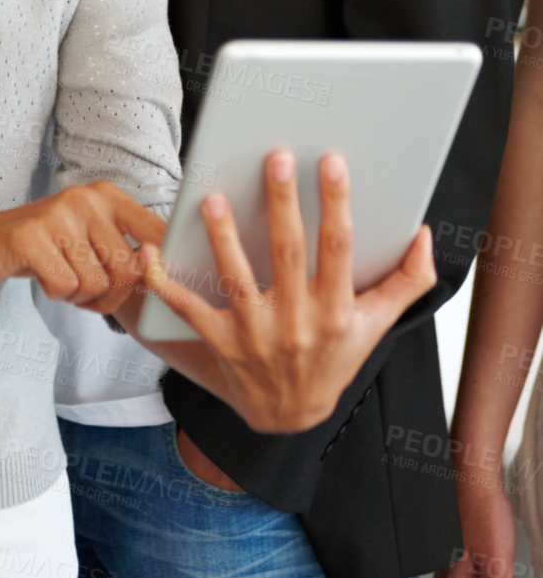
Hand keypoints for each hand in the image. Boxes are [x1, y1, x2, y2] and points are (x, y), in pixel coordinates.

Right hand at [0, 181, 164, 304]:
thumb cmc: (43, 247)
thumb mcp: (88, 240)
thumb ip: (126, 250)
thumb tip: (163, 269)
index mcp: (107, 195)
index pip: (157, 234)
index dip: (159, 269)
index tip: (148, 284)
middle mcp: (85, 198)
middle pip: (128, 269)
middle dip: (110, 295)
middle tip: (87, 291)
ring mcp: (57, 214)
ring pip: (97, 282)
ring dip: (81, 296)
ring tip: (61, 278)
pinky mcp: (31, 236)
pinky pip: (66, 286)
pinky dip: (56, 294)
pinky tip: (41, 276)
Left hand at [133, 150, 436, 432]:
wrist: (292, 418)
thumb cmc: (335, 358)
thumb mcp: (377, 325)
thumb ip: (407, 281)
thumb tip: (426, 236)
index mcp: (335, 311)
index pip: (338, 248)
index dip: (336, 204)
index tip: (331, 162)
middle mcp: (296, 322)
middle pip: (288, 253)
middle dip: (283, 203)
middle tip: (276, 159)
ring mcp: (256, 335)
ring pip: (237, 278)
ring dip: (224, 237)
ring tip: (213, 199)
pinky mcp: (221, 343)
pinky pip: (188, 309)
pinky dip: (165, 281)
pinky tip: (151, 250)